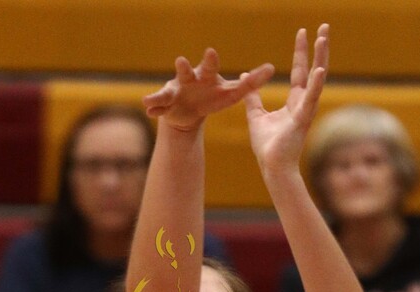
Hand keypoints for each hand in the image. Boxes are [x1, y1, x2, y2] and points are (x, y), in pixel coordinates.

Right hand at [143, 48, 273, 131]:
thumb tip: (272, 68)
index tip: (211, 52)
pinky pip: (159, 105)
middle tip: (181, 62)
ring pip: (169, 88)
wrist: (188, 112)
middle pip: (188, 73)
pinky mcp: (165, 104)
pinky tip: (148, 108)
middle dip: (184, 69)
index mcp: (206, 76)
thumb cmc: (213, 98)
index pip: (211, 67)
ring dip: (161, 92)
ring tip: (152, 97)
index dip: (210, 61)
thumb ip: (250, 83)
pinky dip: (154, 106)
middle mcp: (190, 79)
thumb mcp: (232, 94)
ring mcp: (175, 91)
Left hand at [244, 24, 328, 171]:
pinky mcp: (302, 120)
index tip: (303, 33)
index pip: (299, 71)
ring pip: (316, 80)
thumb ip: (253, 98)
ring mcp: (305, 111)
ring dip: (321, 58)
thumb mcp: (256, 116)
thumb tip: (245, 79)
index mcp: (294, 102)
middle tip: (324, 27)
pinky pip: (310, 100)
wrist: (272, 167)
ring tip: (323, 38)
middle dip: (318, 48)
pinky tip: (319, 69)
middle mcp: (303, 104)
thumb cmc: (267, 146)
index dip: (301, 52)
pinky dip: (315, 85)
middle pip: (313, 70)